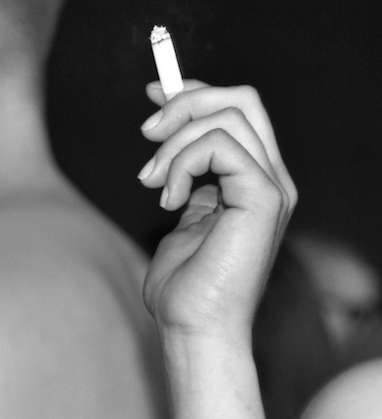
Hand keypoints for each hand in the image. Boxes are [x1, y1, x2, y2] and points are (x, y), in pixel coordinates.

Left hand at [138, 80, 296, 340]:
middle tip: (147, 132)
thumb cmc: (184, 287)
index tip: (153, 94)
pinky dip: (183, 162)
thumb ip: (187, 183)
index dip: (194, 92)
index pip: (238, 110)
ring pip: (228, 116)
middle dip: (186, 101)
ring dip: (174, 142)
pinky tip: (168, 198)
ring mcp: (272, 187)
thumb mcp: (182, 220)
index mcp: (254, 180)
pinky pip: (221, 145)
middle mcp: (271, 178)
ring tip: (151, 182)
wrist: (194, 327)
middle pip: (243, 99)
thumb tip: (170, 150)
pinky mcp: (263, 198)